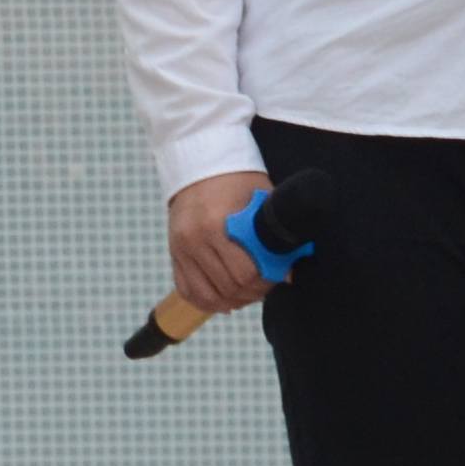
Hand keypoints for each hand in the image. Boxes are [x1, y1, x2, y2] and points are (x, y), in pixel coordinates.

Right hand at [164, 168, 273, 315]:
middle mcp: (193, 240)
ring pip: (206, 296)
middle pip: (227, 287)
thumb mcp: (261, 200)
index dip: (265, 281)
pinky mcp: (174, 253)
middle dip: (252, 293)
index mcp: (215, 225)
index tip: (277, 276)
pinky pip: (187, 290)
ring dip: (230, 301)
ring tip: (246, 294)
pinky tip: (224, 299)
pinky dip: (206, 301)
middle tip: (266, 286)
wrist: (200, 164)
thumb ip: (276, 234)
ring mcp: (180, 248)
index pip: (243, 273)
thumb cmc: (237, 180)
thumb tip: (290, 273)